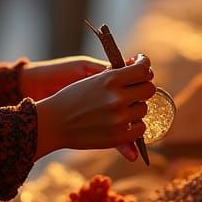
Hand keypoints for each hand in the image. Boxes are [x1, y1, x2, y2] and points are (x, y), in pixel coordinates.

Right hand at [34, 55, 154, 159]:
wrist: (53, 123)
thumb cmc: (70, 98)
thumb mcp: (91, 79)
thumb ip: (114, 73)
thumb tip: (137, 65)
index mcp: (110, 79)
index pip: (142, 69)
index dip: (145, 66)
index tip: (143, 65)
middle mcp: (117, 97)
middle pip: (149, 89)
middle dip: (143, 88)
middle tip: (135, 90)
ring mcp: (118, 118)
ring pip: (144, 109)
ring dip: (136, 108)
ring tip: (123, 108)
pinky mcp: (118, 136)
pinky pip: (141, 129)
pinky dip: (135, 126)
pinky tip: (125, 122)